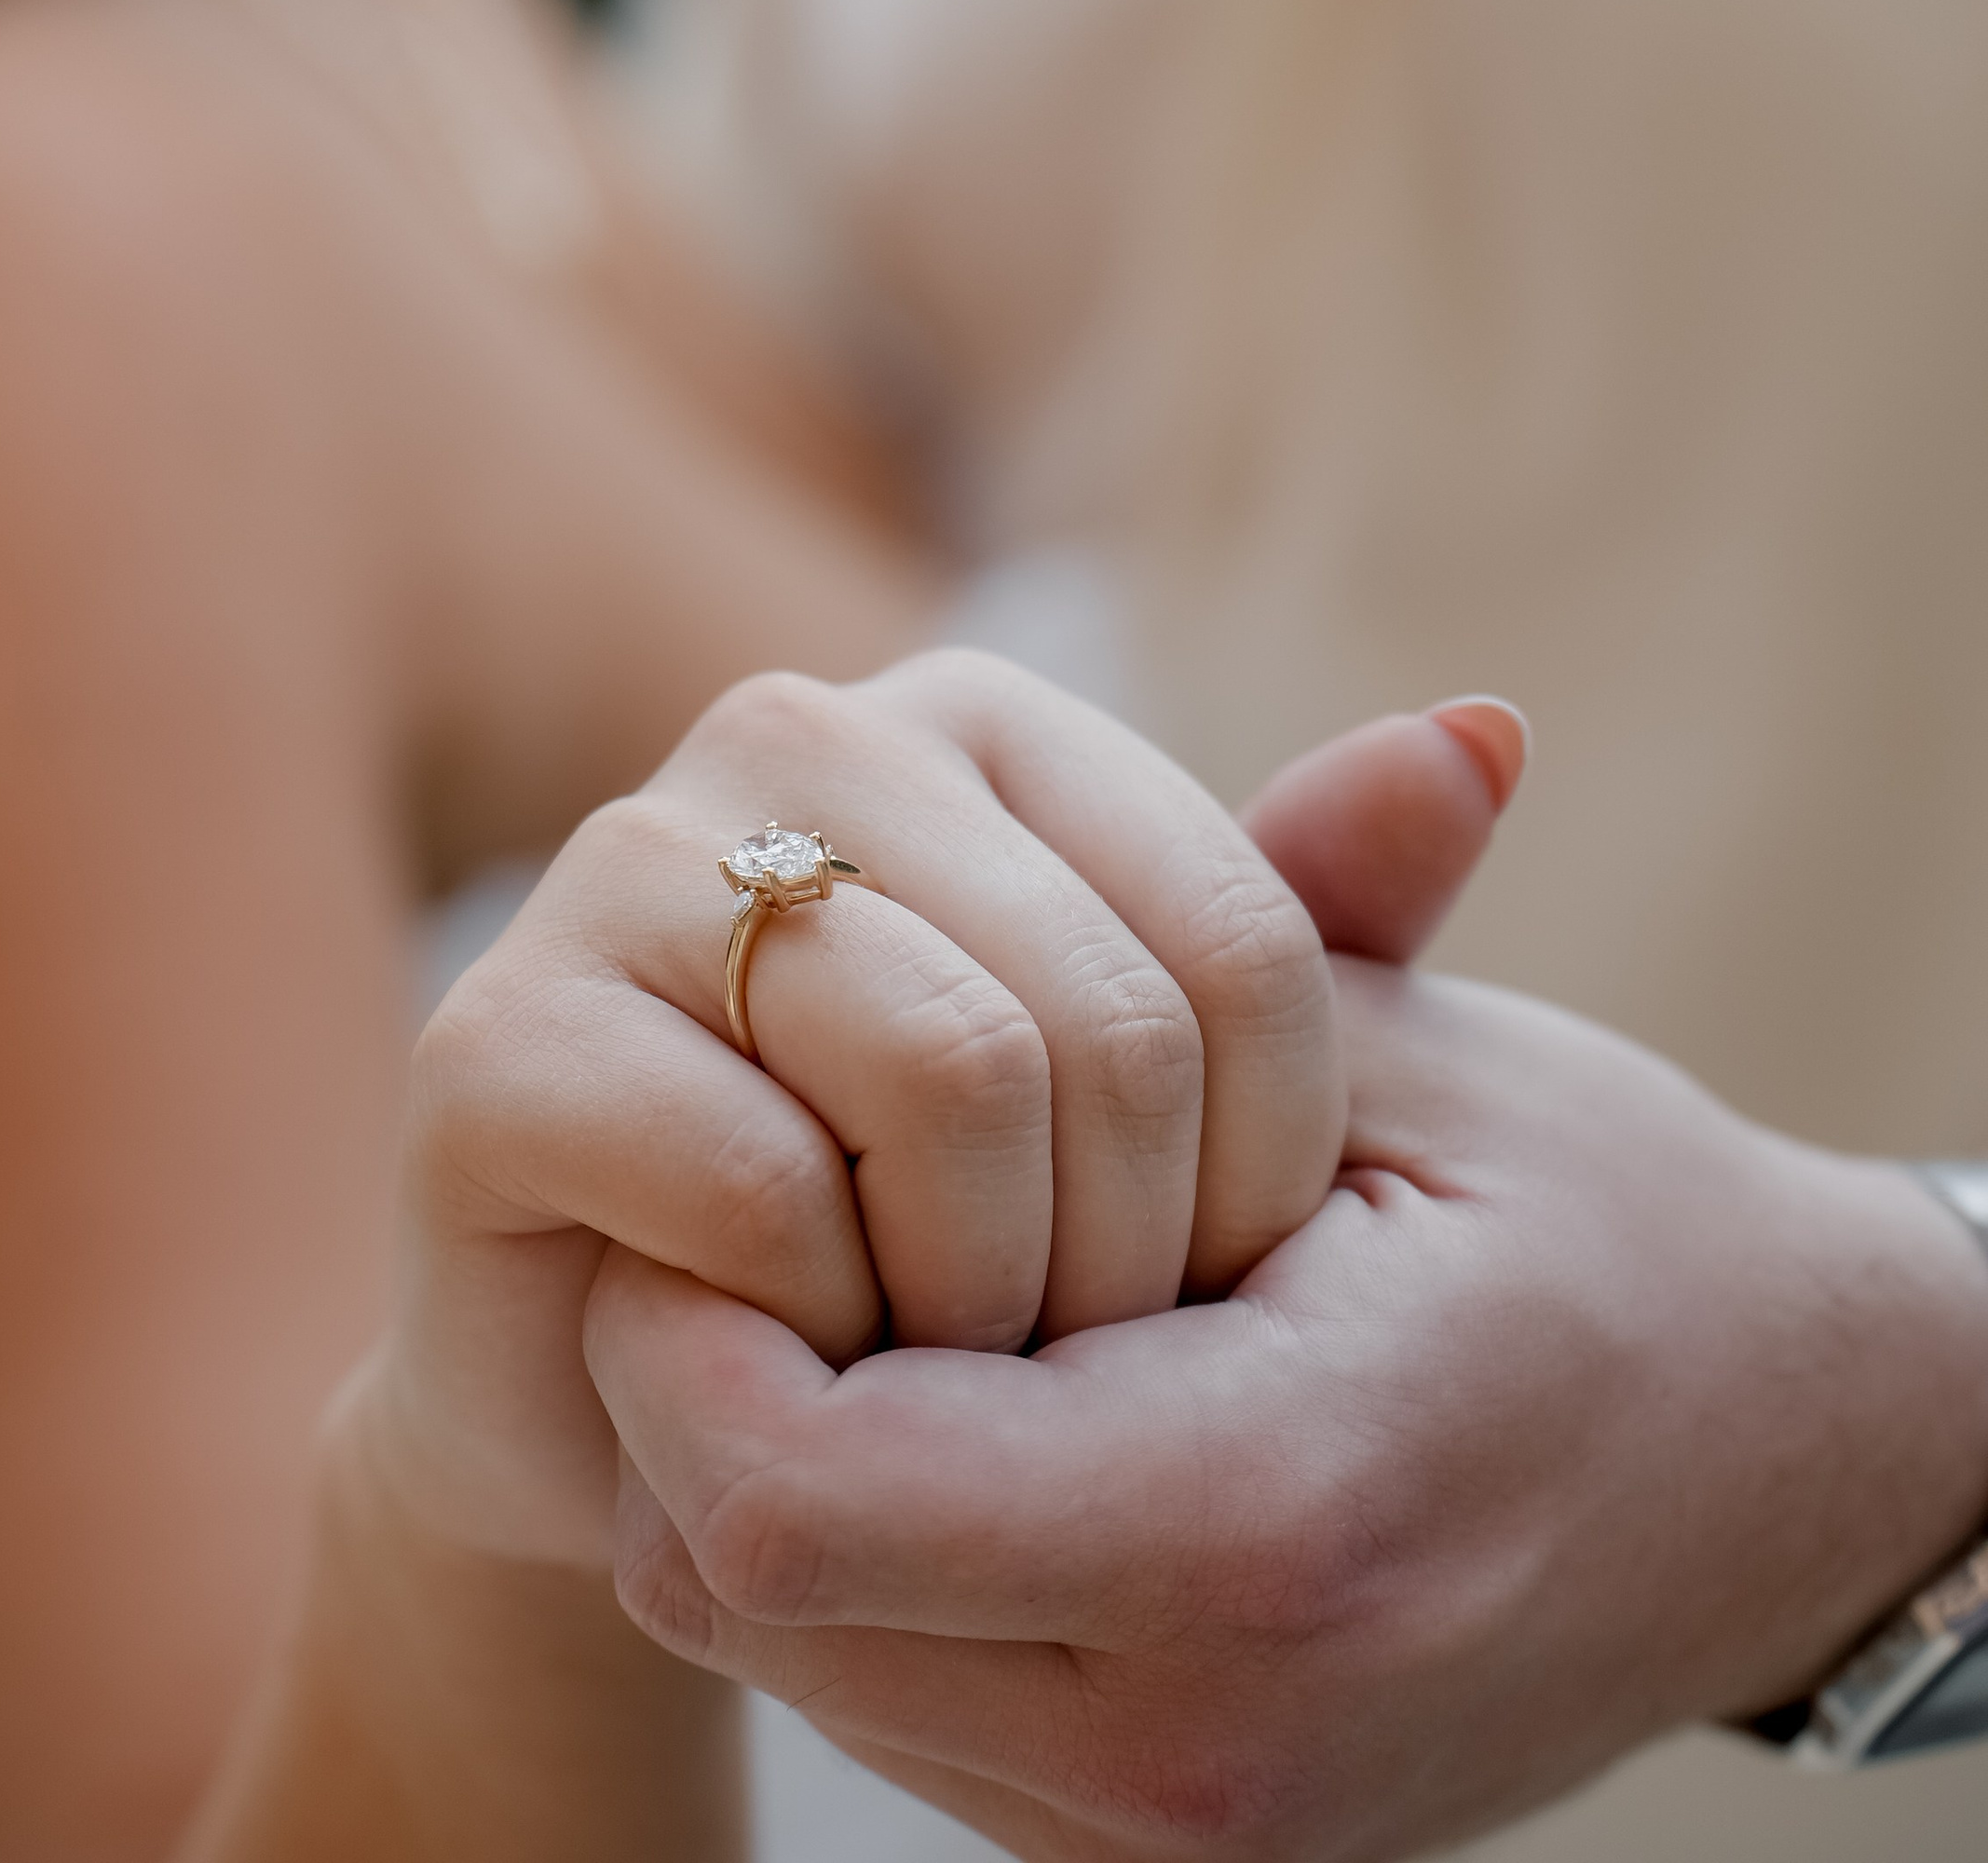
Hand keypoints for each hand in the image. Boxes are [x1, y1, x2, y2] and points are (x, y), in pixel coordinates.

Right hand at [368, 653, 1499, 1576]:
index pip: (1242, 935)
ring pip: (945, 1077)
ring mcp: (622, 871)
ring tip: (946, 1365)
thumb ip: (1320, 925)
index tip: (1206, 1295)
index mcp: (975, 715)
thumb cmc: (934, 1231)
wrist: (652, 1419)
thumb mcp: (1163, 1094)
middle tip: (1072, 1372)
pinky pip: (759, 1188)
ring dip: (986, 1302)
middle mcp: (794, 737)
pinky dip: (825, 1330)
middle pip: (1105, 1017)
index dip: (1266, 1176)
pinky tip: (799, 1361)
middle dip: (1127, 1266)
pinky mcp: (497, 1046)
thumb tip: (1497, 728)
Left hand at [595, 960, 1987, 1859]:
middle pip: (731, 1581)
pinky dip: (859, 1538)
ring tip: (888, 1264)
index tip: (729, 1133)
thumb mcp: (1423, 1049)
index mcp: (1264, 1519)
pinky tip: (964, 1380)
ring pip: (776, 1649)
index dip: (685, 1313)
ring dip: (765, 1454)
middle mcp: (1198, 1734)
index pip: (786, 1493)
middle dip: (691, 1370)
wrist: (1785, 1485)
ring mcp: (1173, 1824)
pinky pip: (884, 1688)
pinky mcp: (1153, 1842)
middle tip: (782, 1175)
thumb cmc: (1609, 1233)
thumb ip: (1266, 922)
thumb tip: (1406, 719)